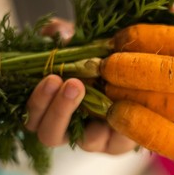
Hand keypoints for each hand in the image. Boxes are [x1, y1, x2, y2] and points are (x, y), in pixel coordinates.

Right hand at [25, 19, 136, 154]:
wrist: (139, 83)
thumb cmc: (104, 67)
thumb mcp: (85, 48)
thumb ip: (68, 39)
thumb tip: (55, 31)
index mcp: (54, 111)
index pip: (34, 117)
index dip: (38, 102)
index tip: (51, 77)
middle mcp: (71, 131)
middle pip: (50, 135)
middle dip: (58, 110)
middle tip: (73, 84)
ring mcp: (97, 140)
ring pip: (85, 141)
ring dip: (95, 119)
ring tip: (106, 93)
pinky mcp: (120, 144)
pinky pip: (117, 141)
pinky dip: (120, 122)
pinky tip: (127, 103)